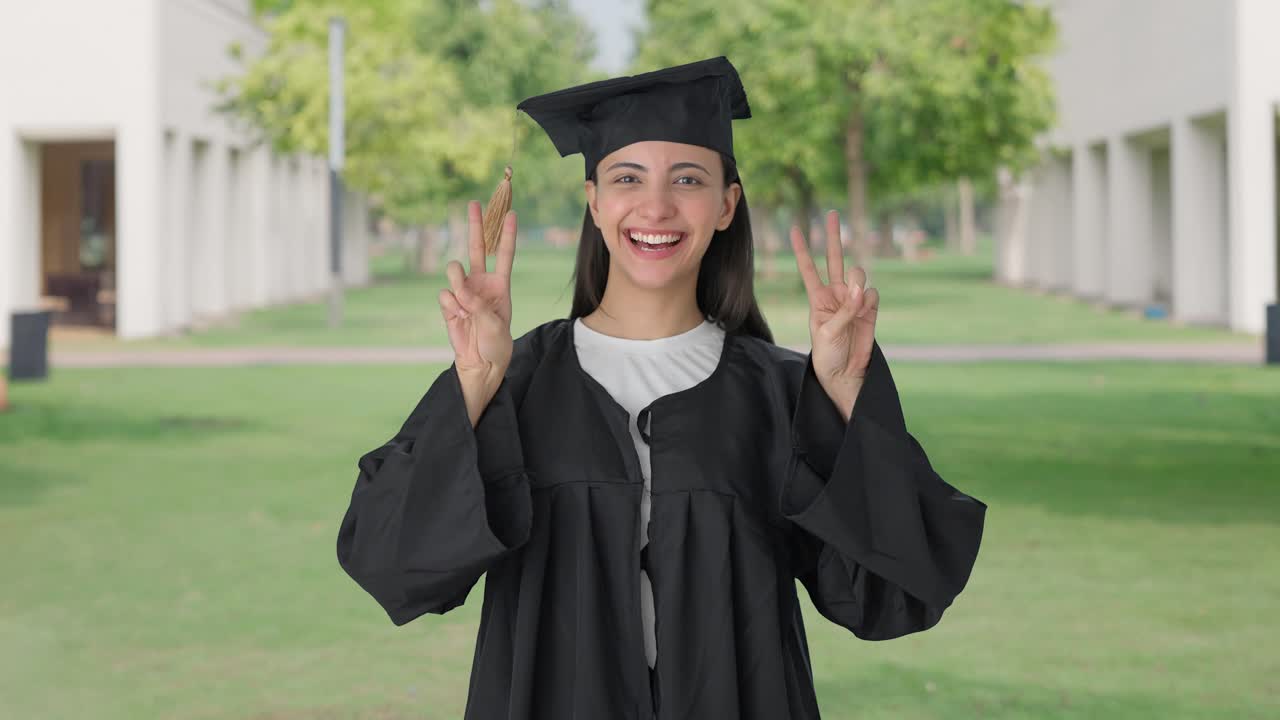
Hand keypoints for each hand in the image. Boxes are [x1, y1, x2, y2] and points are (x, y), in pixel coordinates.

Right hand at [438, 201, 517, 391]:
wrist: (480, 363)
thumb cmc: (496, 343)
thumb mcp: (495, 325)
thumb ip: (478, 304)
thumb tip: (457, 290)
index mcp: (500, 285)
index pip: (503, 254)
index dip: (507, 234)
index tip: (511, 213)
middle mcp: (481, 283)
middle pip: (477, 248)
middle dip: (476, 225)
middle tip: (474, 203)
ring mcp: (463, 292)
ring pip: (455, 271)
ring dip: (457, 282)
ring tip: (464, 302)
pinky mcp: (448, 303)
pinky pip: (445, 295)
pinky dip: (450, 306)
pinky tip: (458, 319)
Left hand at [790, 210, 879, 419]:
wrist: (846, 373)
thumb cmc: (828, 354)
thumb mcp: (828, 332)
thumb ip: (845, 309)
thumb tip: (862, 287)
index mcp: (817, 298)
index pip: (808, 268)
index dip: (802, 249)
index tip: (794, 228)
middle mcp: (835, 293)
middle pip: (835, 258)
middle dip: (833, 236)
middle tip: (831, 214)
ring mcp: (854, 299)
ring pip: (859, 274)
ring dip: (857, 283)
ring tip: (855, 303)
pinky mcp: (870, 308)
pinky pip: (872, 294)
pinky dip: (868, 301)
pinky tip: (865, 312)